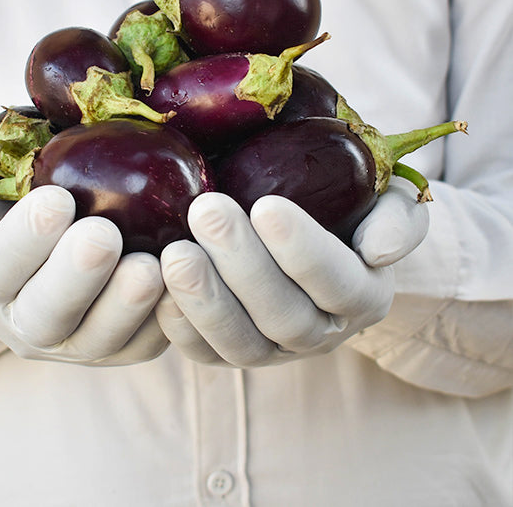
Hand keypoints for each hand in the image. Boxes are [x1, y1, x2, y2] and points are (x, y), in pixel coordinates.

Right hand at [0, 142, 168, 364]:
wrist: (46, 224)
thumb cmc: (5, 191)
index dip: (23, 241)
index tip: (55, 201)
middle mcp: (25, 324)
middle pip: (46, 318)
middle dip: (74, 279)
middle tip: (103, 235)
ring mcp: (76, 342)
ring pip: (99, 340)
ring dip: (125, 306)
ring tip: (151, 267)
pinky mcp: (122, 345)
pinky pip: (144, 343)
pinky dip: (166, 319)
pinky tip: (186, 281)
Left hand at [155, 179, 428, 366]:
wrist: (313, 237)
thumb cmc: (348, 210)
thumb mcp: (389, 202)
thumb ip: (399, 218)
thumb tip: (380, 250)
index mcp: (363, 295)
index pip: (338, 282)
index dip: (303, 251)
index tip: (266, 205)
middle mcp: (321, 333)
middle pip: (284, 315)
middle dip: (242, 265)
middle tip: (206, 211)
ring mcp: (273, 349)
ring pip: (242, 344)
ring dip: (205, 300)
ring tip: (173, 252)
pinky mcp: (230, 351)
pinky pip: (205, 353)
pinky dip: (179, 326)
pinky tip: (156, 286)